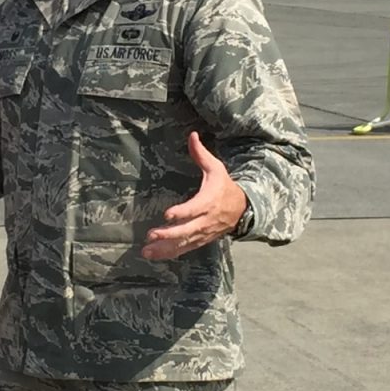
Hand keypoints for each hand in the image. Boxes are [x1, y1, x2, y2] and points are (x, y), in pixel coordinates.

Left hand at [141, 132, 247, 260]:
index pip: (195, 209)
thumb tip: (192, 134)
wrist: (242, 209)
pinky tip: (153, 256)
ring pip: (184, 243)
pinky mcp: (200, 240)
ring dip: (165, 248)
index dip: (182, 212)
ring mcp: (203, 233)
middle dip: (170, 234)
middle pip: (188, 230)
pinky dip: (169, 254)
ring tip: (147, 251)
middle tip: (152, 235)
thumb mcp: (216, 168)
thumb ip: (201, 154)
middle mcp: (206, 220)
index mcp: (209, 201)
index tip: (167, 215)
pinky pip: (184, 249)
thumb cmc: (224, 186)